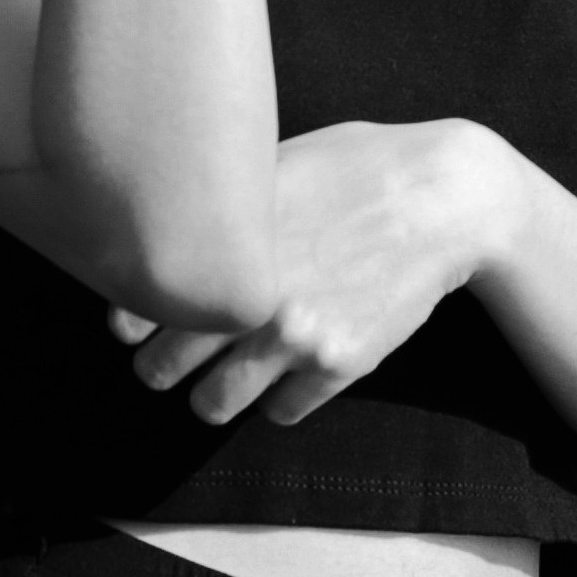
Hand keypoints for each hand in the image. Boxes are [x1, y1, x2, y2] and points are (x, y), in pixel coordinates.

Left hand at [110, 120, 514, 425]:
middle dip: (159, 366)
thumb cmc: (360, 166)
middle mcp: (252, 296)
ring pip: (213, 405)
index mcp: (227, 243)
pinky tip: (285, 373)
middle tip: (167, 360)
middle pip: (162, 367)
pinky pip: (281, 413)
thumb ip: (222, 205)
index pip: (137, 309)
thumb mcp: (276, 163)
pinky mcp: (340, 364)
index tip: (137, 321)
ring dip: (211, 396)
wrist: (445, 198)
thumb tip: (168, 226)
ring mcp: (296, 336)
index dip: (131, 319)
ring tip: (220, 382)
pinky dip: (277, 400)